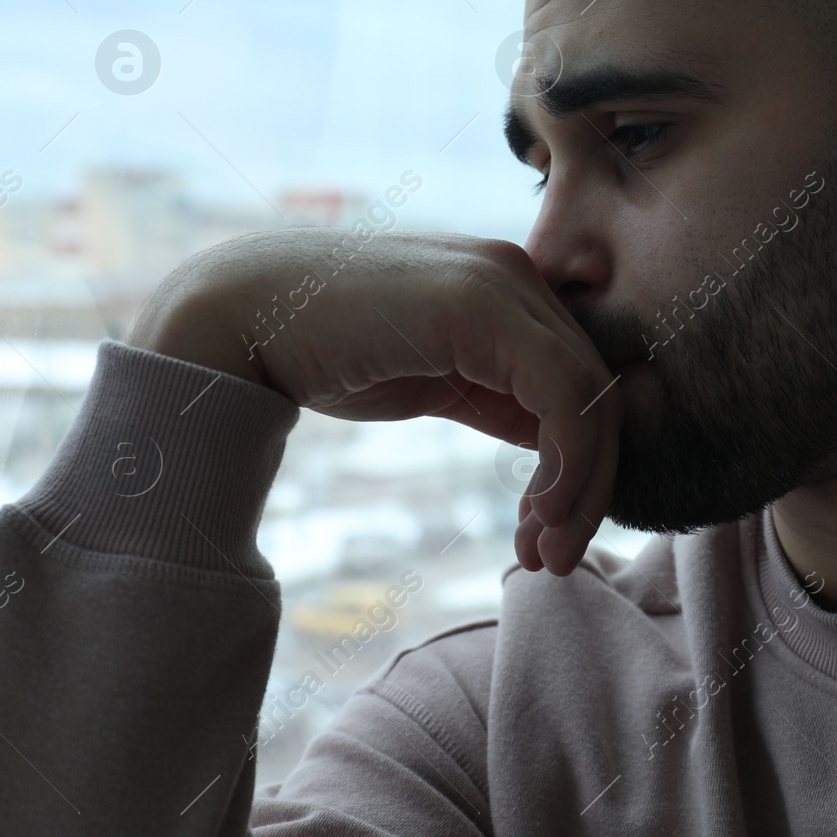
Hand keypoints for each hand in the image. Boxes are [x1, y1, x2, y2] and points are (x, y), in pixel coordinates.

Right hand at [127, 228, 619, 574]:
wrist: (238, 319)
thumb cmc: (324, 349)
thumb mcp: (433, 379)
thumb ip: (498, 396)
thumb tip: (556, 444)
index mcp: (509, 289)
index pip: (583, 382)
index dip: (585, 465)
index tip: (545, 536)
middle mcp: (516, 277)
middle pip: (597, 393)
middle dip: (589, 487)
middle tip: (555, 559)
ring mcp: (503, 285)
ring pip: (590, 399)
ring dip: (580, 490)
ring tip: (544, 554)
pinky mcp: (482, 306)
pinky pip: (562, 396)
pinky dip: (564, 466)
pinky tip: (533, 518)